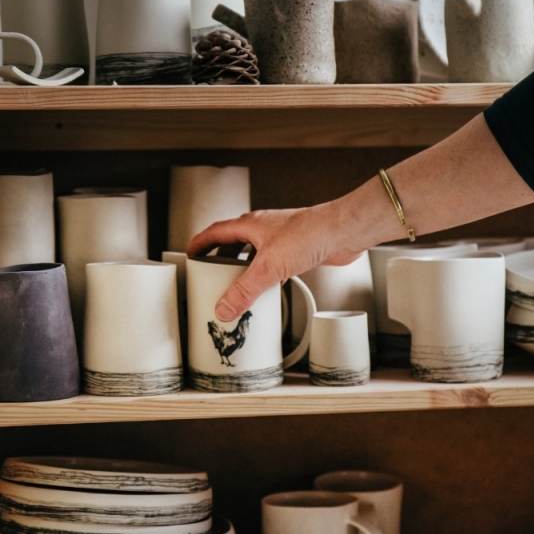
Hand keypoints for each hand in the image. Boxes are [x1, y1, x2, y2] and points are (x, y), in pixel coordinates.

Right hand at [186, 202, 363, 321]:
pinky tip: (268, 287)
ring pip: (254, 253)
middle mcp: (263, 229)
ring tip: (236, 285)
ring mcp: (280, 238)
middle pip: (233, 242)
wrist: (343, 232)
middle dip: (220, 257)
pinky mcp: (297, 250)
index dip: (200, 243)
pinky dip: (265, 275)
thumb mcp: (269, 267)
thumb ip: (244, 290)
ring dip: (243, 267)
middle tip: (210, 273)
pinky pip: (272, 263)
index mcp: (250, 225)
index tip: (189, 254)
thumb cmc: (310, 234)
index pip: (216, 232)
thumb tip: (223, 308)